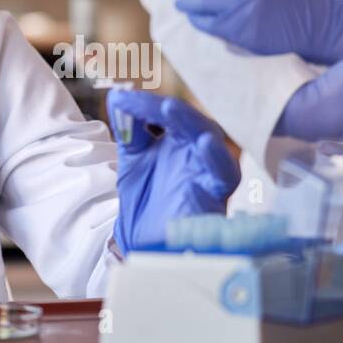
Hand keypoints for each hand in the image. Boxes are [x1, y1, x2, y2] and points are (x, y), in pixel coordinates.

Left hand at [108, 89, 239, 254]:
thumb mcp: (132, 161)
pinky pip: (225, 175)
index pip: (170, 114)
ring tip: (169, 109)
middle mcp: (197, 154)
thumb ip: (129, 131)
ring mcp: (208, 174)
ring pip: (211, 141)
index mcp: (180, 142)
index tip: (120, 99)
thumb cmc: (146, 202)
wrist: (143, 247)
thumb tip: (118, 96)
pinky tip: (205, 143)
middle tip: (149, 102)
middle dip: (172, 110)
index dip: (147, 104)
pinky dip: (217, 158)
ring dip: (191, 123)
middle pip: (194, 123)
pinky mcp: (216, 197)